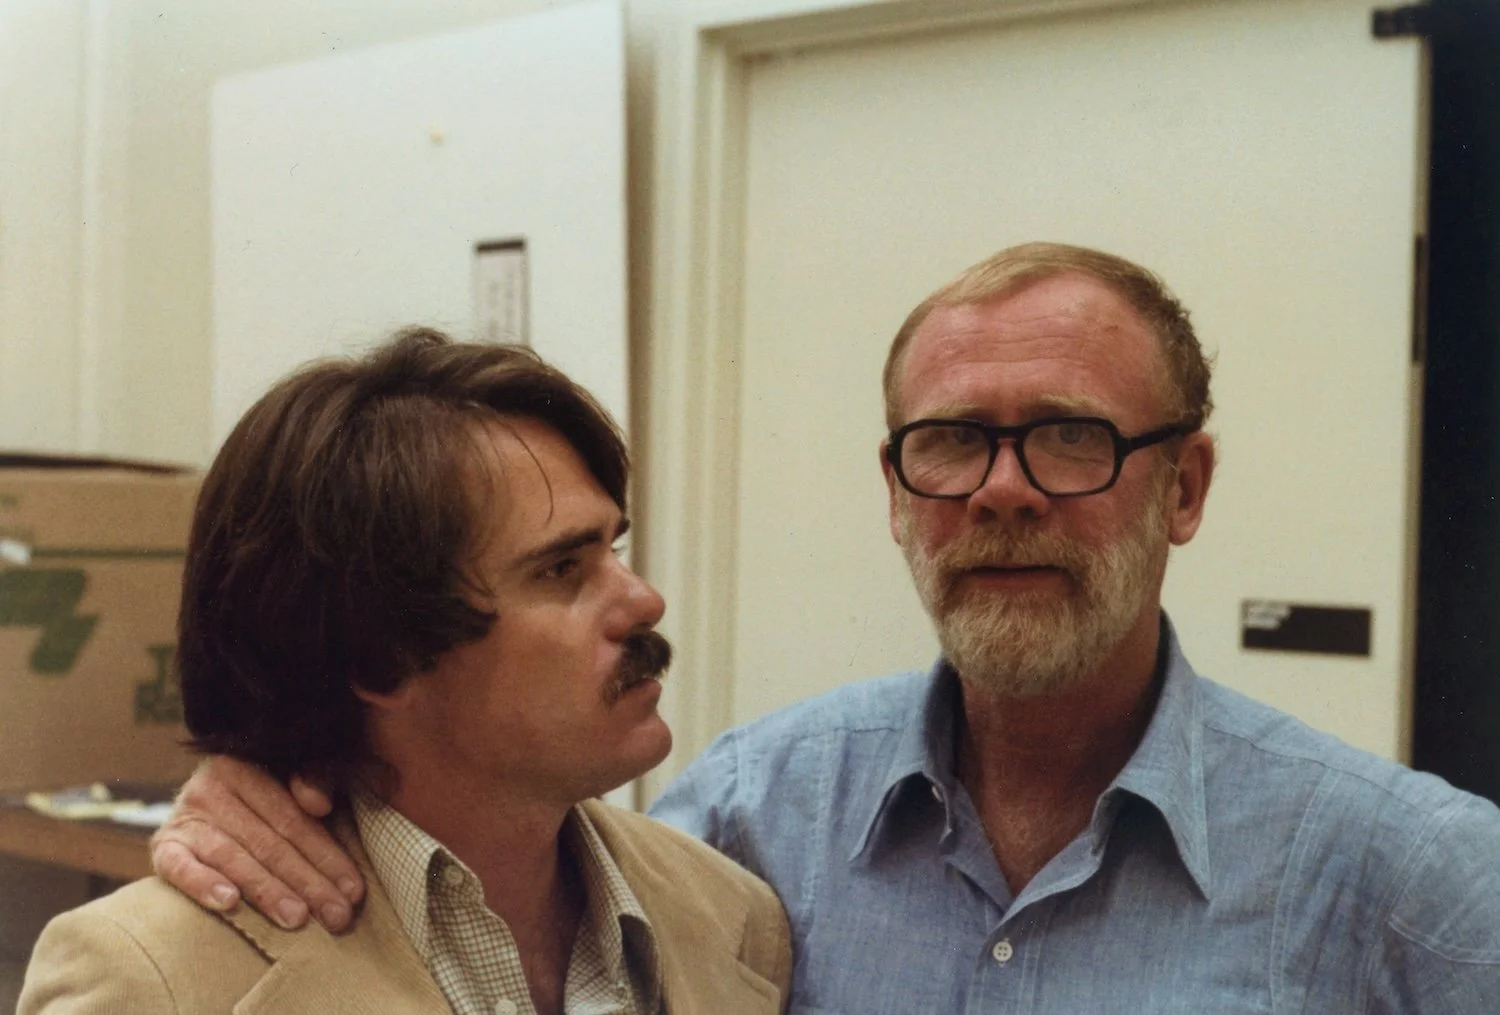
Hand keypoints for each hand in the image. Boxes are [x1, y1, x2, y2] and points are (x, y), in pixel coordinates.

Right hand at [149, 756, 364, 931]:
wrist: (204, 806)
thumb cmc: (264, 801)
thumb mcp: (291, 782)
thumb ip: (313, 780)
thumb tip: (318, 804)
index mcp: (249, 767)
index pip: (293, 819)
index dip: (327, 855)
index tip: (353, 890)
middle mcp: (213, 787)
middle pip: (269, 843)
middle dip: (308, 883)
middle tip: (336, 916)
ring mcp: (186, 817)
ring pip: (234, 857)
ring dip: (268, 892)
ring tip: (298, 918)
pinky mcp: (164, 846)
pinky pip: (180, 867)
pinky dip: (203, 884)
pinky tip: (229, 902)